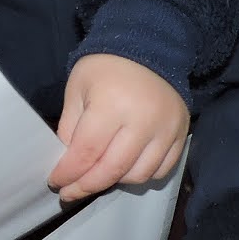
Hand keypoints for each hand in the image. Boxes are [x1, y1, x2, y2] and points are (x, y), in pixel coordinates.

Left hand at [46, 54, 188, 202]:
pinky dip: (141, 174)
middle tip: (70, 192)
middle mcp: (143, 120)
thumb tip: (68, 164)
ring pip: (138, 175)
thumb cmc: (106, 68)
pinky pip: (161, 170)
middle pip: (112, 170)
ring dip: (114, 181)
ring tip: (99, 173)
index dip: (69, 173)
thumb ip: (70, 128)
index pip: (87, 152)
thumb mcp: (77, 90)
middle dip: (86, 186)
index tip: (56, 182)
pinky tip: (125, 167)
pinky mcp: (182, 133)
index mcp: (112, 104)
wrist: (149, 47)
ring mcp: (167, 129)